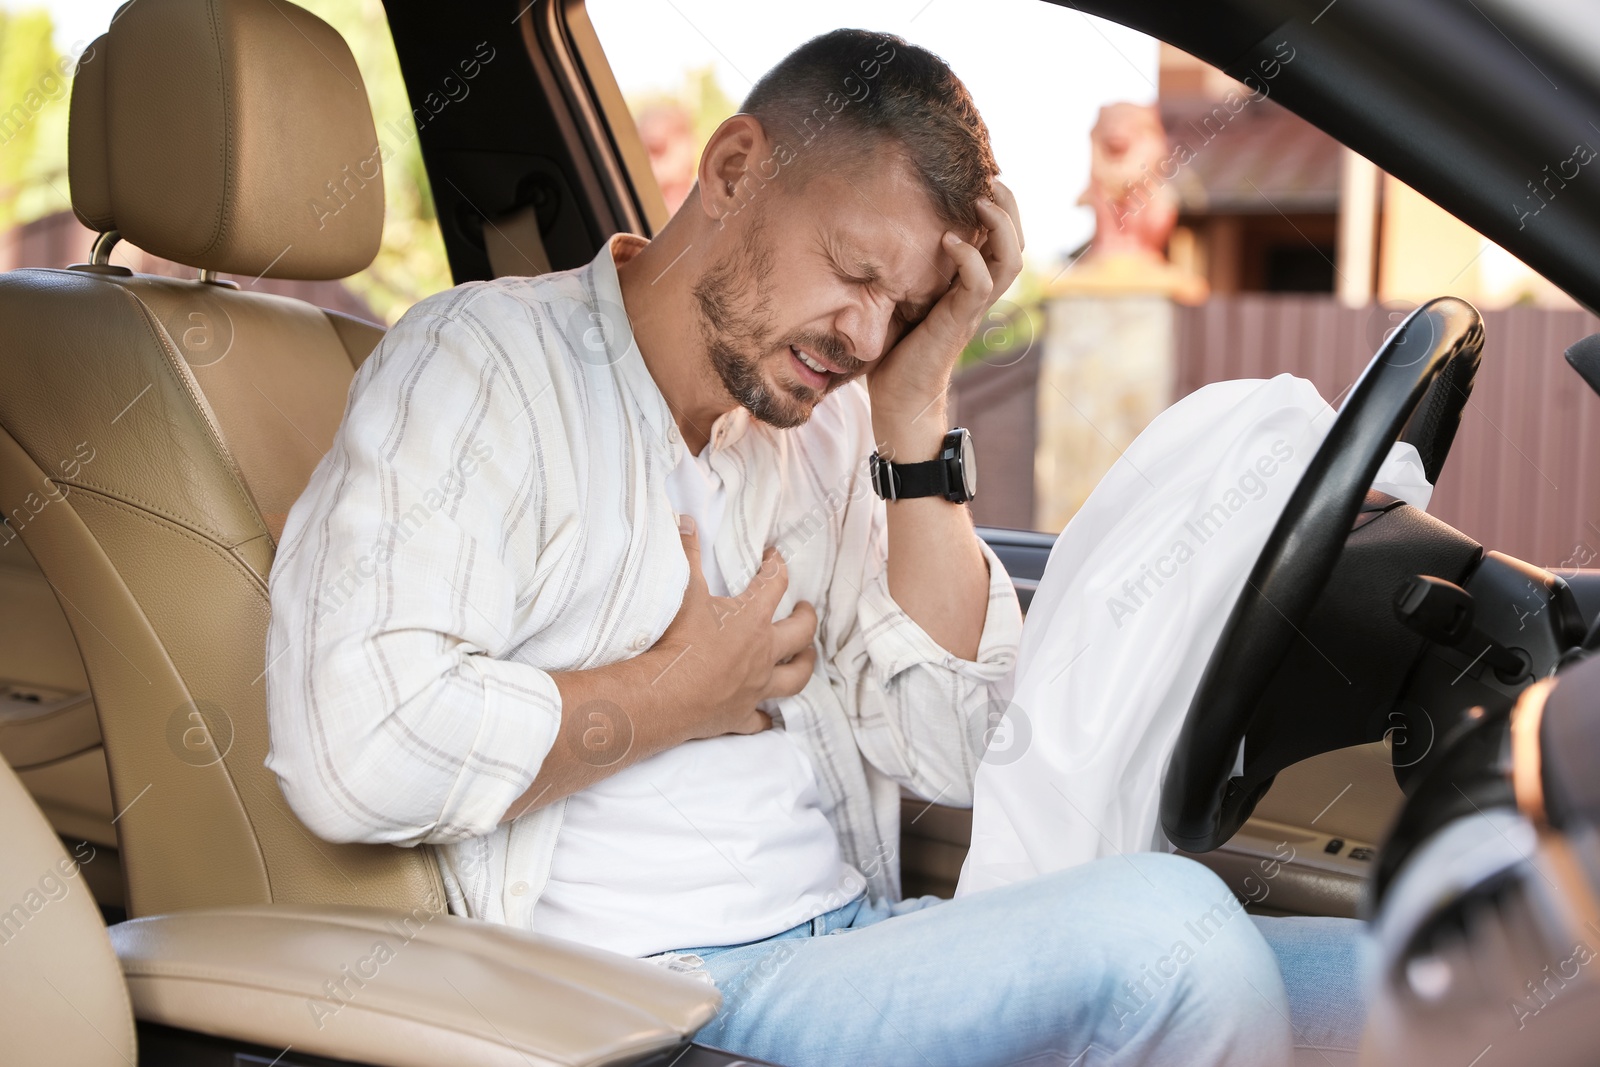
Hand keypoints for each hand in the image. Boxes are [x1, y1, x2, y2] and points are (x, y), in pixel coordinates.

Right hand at [650, 517, 817, 738]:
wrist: (665, 694)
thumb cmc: (678, 641)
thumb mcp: (683, 591)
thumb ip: (686, 554)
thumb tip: (685, 521)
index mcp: (752, 618)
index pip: (775, 584)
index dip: (777, 566)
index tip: (773, 557)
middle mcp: (763, 653)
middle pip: (801, 634)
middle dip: (807, 619)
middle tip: (806, 610)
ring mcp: (756, 687)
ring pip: (795, 678)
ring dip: (804, 665)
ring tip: (806, 657)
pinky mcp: (741, 715)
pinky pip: (760, 720)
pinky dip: (764, 717)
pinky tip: (766, 716)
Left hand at [869, 180, 1024, 457]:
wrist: (899, 401)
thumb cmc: (896, 351)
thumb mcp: (901, 298)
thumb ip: (905, 269)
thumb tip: (878, 231)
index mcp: (969, 286)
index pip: (1001, 241)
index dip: (1001, 209)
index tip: (980, 180)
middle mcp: (978, 295)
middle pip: (1017, 243)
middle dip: (1010, 207)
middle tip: (990, 179)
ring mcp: (972, 309)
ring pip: (1010, 260)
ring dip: (1001, 224)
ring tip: (982, 198)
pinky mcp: (958, 323)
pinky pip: (978, 284)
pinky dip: (970, 258)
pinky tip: (949, 240)